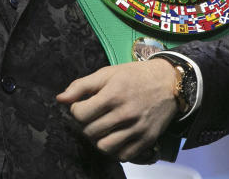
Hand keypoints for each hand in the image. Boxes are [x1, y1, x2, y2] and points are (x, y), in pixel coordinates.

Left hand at [56, 59, 178, 160]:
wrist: (169, 83)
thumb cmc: (134, 76)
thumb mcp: (107, 73)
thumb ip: (81, 85)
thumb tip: (60, 99)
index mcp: (113, 94)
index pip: (80, 114)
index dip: (76, 110)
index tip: (82, 105)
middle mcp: (125, 113)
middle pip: (90, 131)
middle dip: (86, 125)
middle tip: (93, 117)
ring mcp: (137, 128)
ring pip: (104, 147)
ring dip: (98, 139)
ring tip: (102, 129)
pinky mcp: (147, 140)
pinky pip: (123, 156)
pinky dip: (115, 150)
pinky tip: (115, 137)